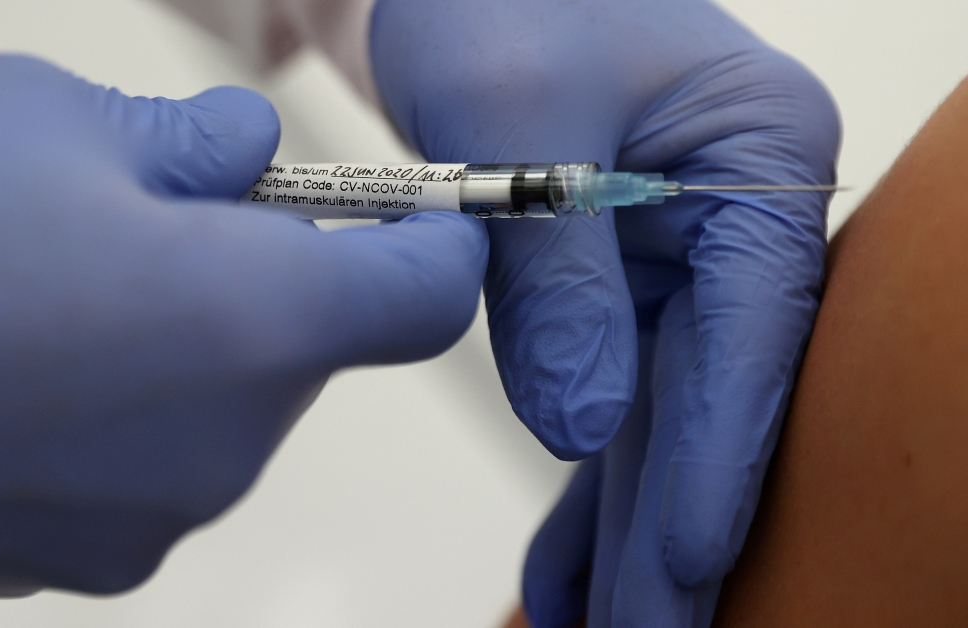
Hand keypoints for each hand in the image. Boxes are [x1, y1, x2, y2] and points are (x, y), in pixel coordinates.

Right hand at [0, 55, 485, 595]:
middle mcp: (233, 444)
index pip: (428, 297)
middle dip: (273, 280)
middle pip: (314, 347)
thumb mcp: (60, 121)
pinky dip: (130, 408)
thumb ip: (194, 141)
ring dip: (193, 343)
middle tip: (174, 220)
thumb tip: (255, 155)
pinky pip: (155, 462)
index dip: (440, 246)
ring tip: (69, 290)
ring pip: (231, 405)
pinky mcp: (86, 563)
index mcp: (258, 323)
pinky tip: (30, 367)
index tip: (426, 218)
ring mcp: (159, 520)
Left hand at [371, 1, 838, 624]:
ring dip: (630, 526)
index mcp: (755, 153)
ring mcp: (673, 258)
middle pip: (713, 392)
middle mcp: (730, 215)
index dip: (722, 451)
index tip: (689, 558)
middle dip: (676, 524)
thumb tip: (582, 428)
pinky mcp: (613, 285)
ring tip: (613, 627)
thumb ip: (556, 277)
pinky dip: (583, 482)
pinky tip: (568, 566)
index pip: (753, 324)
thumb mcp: (514, 118)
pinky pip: (607, 395)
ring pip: (660, 414)